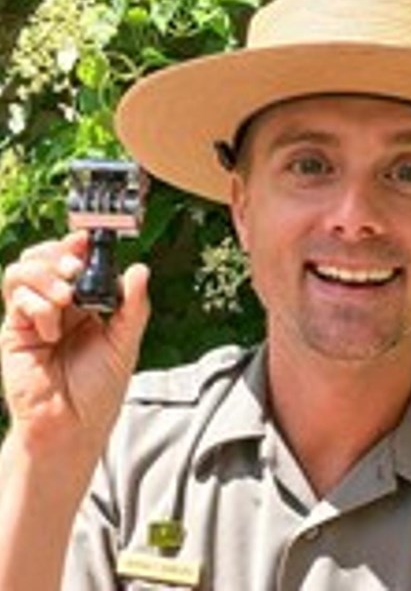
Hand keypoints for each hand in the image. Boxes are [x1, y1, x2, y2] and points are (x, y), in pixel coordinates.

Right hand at [0, 231, 149, 459]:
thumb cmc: (99, 389)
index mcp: (89, 304)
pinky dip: (36, 304)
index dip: (82, 245)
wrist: (72, 426)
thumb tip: (140, 268)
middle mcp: (60, 305)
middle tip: (77, 271)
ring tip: (66, 298)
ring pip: (25, 269)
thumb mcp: (125, 343)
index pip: (79, 261)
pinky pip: (16, 297)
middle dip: (61, 254)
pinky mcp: (15, 329)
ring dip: (46, 275)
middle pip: (47, 255)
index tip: (91, 238)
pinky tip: (52, 330)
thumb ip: (133, 306)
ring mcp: (35, 315)